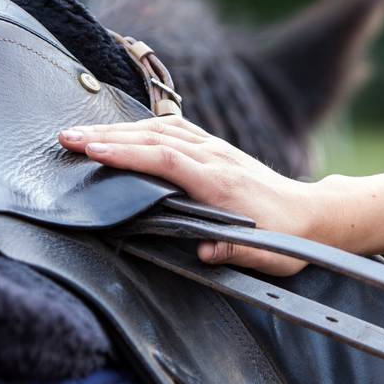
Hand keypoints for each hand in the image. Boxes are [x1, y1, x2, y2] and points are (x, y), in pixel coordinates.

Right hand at [58, 116, 334, 274]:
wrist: (317, 215)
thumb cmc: (290, 240)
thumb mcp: (270, 256)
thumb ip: (237, 252)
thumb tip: (205, 252)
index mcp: (223, 184)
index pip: (167, 159)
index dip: (128, 153)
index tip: (91, 150)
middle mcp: (218, 160)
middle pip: (156, 137)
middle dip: (109, 135)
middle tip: (66, 136)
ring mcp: (218, 151)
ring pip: (163, 129)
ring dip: (121, 128)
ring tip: (83, 132)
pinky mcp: (219, 151)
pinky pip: (177, 130)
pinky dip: (145, 127)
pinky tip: (124, 130)